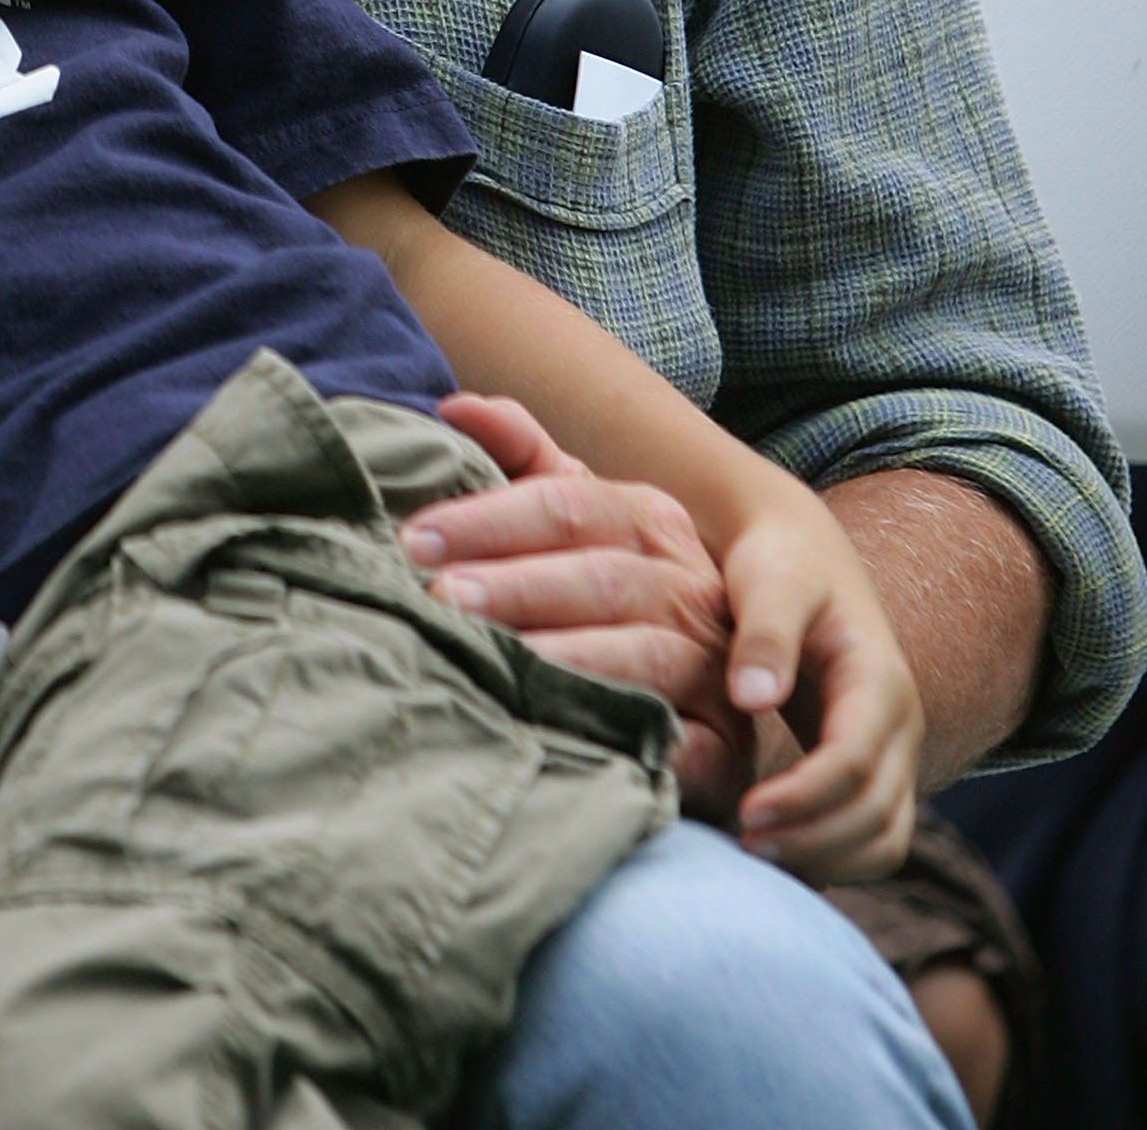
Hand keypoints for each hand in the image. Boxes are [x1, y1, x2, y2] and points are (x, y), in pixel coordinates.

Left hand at [411, 393, 750, 821]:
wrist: (732, 680)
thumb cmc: (619, 591)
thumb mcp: (582, 515)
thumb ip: (524, 456)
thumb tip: (454, 404)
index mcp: (649, 519)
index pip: (566, 505)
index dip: (487, 519)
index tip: (414, 538)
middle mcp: (686, 584)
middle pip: (598, 576)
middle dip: (515, 586)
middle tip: (441, 599)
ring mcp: (710, 664)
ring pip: (639, 653)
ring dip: (565, 658)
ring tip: (497, 662)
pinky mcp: (723, 742)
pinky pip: (680, 739)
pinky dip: (634, 736)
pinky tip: (572, 739)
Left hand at [718, 495, 924, 884]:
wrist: (798, 549)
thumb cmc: (779, 562)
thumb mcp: (770, 582)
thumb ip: (764, 634)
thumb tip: (753, 698)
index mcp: (879, 680)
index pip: (855, 762)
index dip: (805, 799)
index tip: (748, 813)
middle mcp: (897, 725)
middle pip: (878, 814)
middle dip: (814, 839)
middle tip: (744, 844)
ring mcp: (889, 751)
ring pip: (885, 838)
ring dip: (828, 859)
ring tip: (756, 852)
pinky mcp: (867, 767)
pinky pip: (870, 834)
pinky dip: (833, 856)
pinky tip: (776, 852)